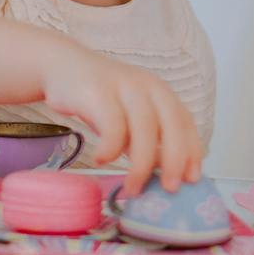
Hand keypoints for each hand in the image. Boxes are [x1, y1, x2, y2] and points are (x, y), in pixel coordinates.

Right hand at [39, 42, 202, 198]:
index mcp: (160, 92)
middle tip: (170, 188)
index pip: (185, 123)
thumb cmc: (99, 99)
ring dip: (142, 163)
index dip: (192, 151)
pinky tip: (102, 160)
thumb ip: (146, 142)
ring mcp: (123, 87)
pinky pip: (112, 124)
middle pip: (171, 124)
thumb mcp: (128, 120)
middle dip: (174, 159)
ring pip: (144, 127)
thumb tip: (164, 175)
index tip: (192, 179)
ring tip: (133, 187)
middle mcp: (147, 86)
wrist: (61, 66)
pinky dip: (111, 147)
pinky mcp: (97, 92)